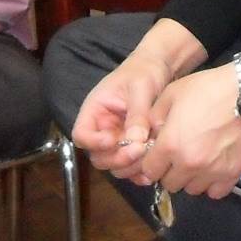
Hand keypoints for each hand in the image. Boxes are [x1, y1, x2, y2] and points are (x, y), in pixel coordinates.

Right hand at [72, 20, 204, 172]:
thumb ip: (137, 114)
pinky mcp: (130, 146)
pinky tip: (151, 169)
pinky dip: (137, 171)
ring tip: (149, 157)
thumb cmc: (144, 71)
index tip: (112, 140)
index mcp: (95, 111)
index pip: (81, 134)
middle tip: (139, 150)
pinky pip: (129, 166)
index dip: (93, 142)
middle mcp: (102, 128)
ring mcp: (116, 139)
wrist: (159, 69)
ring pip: (113, 164)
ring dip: (129, 166)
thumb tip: (135, 140)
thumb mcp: (141, 88)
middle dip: (117, 158)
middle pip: (98, 156)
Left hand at [138, 65, 240, 197]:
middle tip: (179, 156)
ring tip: (198, 161)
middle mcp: (189, 164)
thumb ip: (154, 118)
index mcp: (170, 145)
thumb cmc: (207, 90)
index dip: (152, 163)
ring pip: (192, 190)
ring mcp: (212, 172)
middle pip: (170, 184)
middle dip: (170, 172)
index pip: (150, 171)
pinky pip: (215, 192)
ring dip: (191, 179)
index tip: (158, 156)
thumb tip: (151, 137)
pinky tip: (213, 169)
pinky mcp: (232, 174)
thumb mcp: (171, 94)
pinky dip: (212, 184)